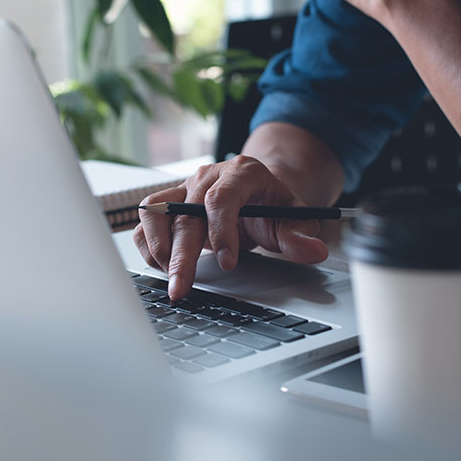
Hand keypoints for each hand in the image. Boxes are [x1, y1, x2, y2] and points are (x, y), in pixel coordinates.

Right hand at [132, 155, 328, 299]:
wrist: (258, 193)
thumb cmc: (272, 206)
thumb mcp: (293, 219)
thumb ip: (300, 236)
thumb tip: (313, 251)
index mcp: (241, 173)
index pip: (222, 198)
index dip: (221, 231)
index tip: (228, 263)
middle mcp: (207, 177)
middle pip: (185, 213)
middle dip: (182, 254)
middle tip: (181, 287)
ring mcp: (184, 188)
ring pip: (156, 211)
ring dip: (159, 247)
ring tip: (171, 278)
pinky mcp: (169, 202)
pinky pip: (147, 220)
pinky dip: (148, 244)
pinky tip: (163, 267)